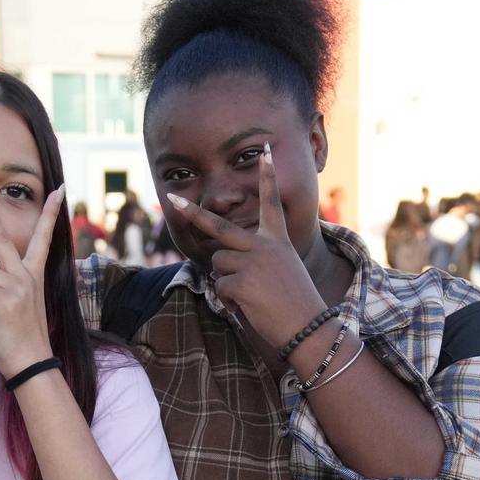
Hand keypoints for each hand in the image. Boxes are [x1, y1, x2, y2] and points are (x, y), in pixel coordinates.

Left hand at [0, 180, 64, 377]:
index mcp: (32, 274)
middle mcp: (28, 275)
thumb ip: (6, 281)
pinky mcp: (7, 299)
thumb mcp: (18, 303)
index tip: (59, 189)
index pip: (43, 237)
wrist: (29, 362)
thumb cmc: (18, 334)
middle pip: (2, 235)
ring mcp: (19, 285)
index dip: (51, 213)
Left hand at [164, 145, 324, 359]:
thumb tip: (223, 262)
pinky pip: (221, 288)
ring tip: (251, 295)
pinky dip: (230, 302)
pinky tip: (249, 307)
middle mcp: (265, 245)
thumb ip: (258, 257)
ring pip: (219, 264)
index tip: (264, 151)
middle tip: (170, 198)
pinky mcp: (243, 281)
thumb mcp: (283, 269)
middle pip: (220, 227)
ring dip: (227, 281)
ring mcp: (253, 262)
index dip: (267, 176)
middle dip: (192, 213)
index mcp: (278, 240)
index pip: (271, 203)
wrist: (309, 327)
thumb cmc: (296, 303)